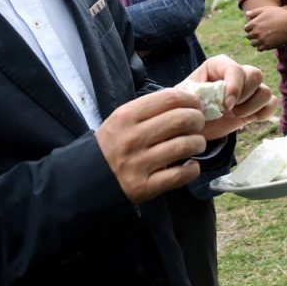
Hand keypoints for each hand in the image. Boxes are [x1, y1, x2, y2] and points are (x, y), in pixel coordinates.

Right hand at [94, 89, 206, 203]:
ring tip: (196, 143)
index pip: (169, 99)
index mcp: (127, 116)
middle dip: (198, 119)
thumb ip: (150, 109)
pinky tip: (191, 164)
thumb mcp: (122, 119)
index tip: (197, 104)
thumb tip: (187, 100)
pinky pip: (181, 174)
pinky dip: (193, 168)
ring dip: (198, 143)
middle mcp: (133, 138)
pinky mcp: (146, 186)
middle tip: (199, 123)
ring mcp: (140, 163)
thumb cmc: (112, 144)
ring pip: (184, 146)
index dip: (190, 99)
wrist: (87, 178)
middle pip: (181, 120)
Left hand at [181, 54, 278, 139]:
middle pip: (256, 75)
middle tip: (227, 110)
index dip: (234, 87)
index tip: (225, 105)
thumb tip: (208, 97)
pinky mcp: (256, 104)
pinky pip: (272, 103)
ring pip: (266, 91)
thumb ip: (193, 93)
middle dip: (244, 96)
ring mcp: (248, 89)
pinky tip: (248, 119)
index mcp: (218, 65)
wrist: (192, 123)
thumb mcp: (183, 98)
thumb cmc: (186, 106)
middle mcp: (237, 73)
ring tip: (235, 115)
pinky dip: (264, 113)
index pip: (236, 69)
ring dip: (252, 107)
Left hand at [243, 5, 286, 50]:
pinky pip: (260, 49)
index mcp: (254, 23)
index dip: (250, 28)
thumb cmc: (280, 14)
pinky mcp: (267, 46)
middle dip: (252, 36)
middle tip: (258, 34)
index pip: (246, 28)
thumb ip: (255, 12)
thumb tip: (247, 14)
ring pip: (253, 44)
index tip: (254, 28)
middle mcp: (256, 32)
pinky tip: (266, 43)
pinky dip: (261, 47)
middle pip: (248, 37)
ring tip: (262, 40)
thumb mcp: (266, 9)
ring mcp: (261, 40)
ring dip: (256, 42)